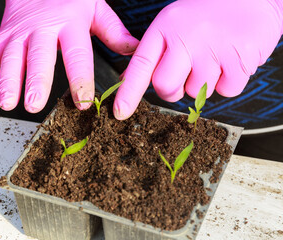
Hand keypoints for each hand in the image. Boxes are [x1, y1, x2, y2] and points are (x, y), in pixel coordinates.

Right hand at [0, 0, 137, 112]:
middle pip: (39, 57)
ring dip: (7, 81)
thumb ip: (114, 32)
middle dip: (36, 81)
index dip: (79, 79)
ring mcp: (19, 32)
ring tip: (7, 103)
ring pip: (11, 57)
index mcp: (70, 23)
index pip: (76, 54)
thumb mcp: (96, 9)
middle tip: (34, 105)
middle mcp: (42, 29)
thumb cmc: (72, 0)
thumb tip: (135, 51)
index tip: (83, 102)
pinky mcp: (3, 36)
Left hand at [113, 0, 282, 119]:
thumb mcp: (174, 23)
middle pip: (165, 87)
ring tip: (214, 56)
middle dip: (172, 92)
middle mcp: (186, 38)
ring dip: (204, 83)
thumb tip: (127, 80)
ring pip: (196, 92)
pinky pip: (226, 91)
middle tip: (184, 77)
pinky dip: (228, 82)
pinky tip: (231, 60)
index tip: (120, 112)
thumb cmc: (208, 13)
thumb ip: (154, 52)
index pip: (140, 65)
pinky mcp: (239, 59)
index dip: (129, 92)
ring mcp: (213, 49)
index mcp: (166, 28)